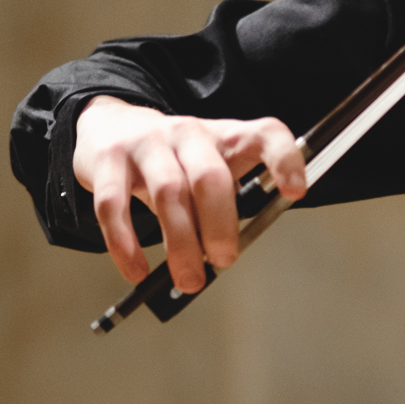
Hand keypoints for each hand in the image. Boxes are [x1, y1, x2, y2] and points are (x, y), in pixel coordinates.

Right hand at [73, 97, 306, 291]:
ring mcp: (147, 144)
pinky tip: (136, 270)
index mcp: (224, 136)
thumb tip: (226, 256)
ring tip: (188, 277)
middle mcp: (189, 133)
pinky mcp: (108, 160)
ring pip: (167, 193)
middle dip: (220, 224)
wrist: (109, 125)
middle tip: (224, 259)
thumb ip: (225, 203)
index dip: (284, 160)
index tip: (296, 191)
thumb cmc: (173, 159)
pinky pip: (115, 206)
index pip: (265, 135)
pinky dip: (125, 244)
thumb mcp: (208, 166)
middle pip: (210, 176)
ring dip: (179, 242)